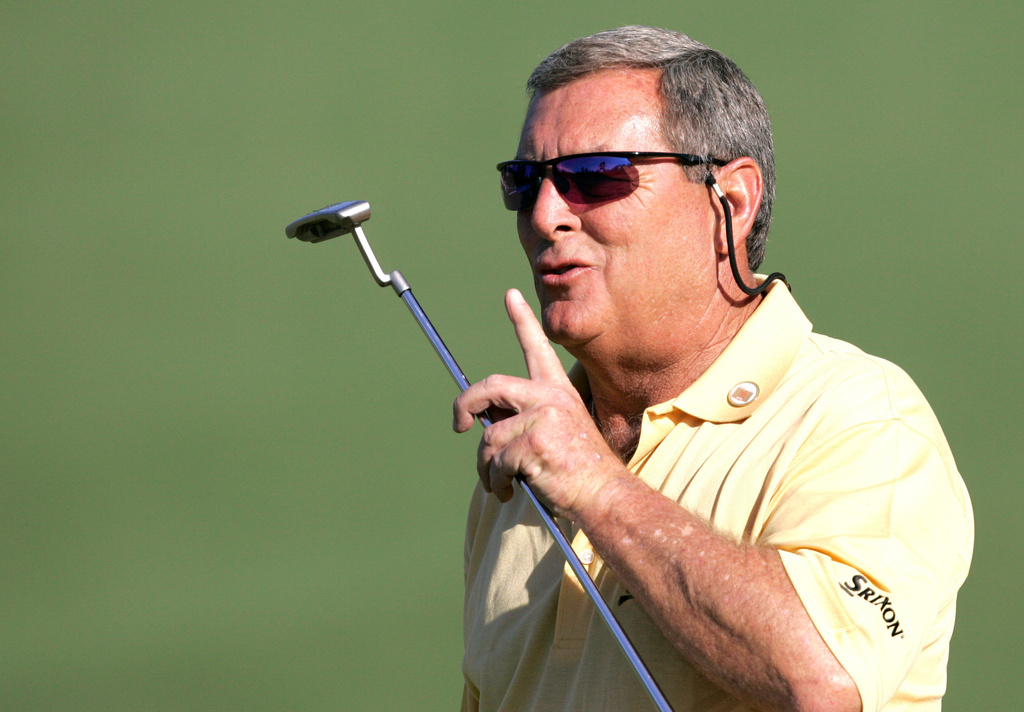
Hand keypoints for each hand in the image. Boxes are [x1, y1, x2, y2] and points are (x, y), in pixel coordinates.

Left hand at [452, 289, 619, 517]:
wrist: (604, 494)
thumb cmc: (578, 471)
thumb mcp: (557, 433)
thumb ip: (525, 418)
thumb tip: (482, 421)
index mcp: (558, 391)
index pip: (537, 347)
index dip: (522, 319)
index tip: (510, 295)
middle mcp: (550, 397)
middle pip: (490, 386)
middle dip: (464, 405)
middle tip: (460, 426)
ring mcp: (543, 418)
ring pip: (488, 436)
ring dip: (484, 466)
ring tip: (498, 482)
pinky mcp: (534, 443)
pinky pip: (495, 462)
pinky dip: (496, 481)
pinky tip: (509, 490)